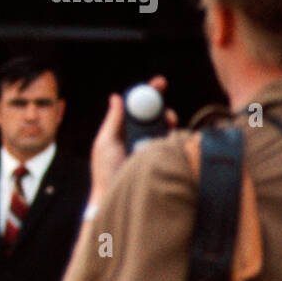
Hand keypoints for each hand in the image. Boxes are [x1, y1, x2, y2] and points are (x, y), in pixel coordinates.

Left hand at [88, 76, 176, 204]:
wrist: (116, 198)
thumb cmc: (105, 171)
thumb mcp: (106, 142)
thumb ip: (113, 120)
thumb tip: (116, 97)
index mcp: (125, 130)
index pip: (138, 108)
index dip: (149, 93)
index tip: (160, 83)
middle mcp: (140, 136)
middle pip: (156, 114)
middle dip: (163, 107)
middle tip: (165, 110)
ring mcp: (153, 147)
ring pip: (166, 127)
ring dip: (169, 121)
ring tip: (168, 125)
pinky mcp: (163, 159)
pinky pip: (174, 144)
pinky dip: (175, 137)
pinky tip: (173, 139)